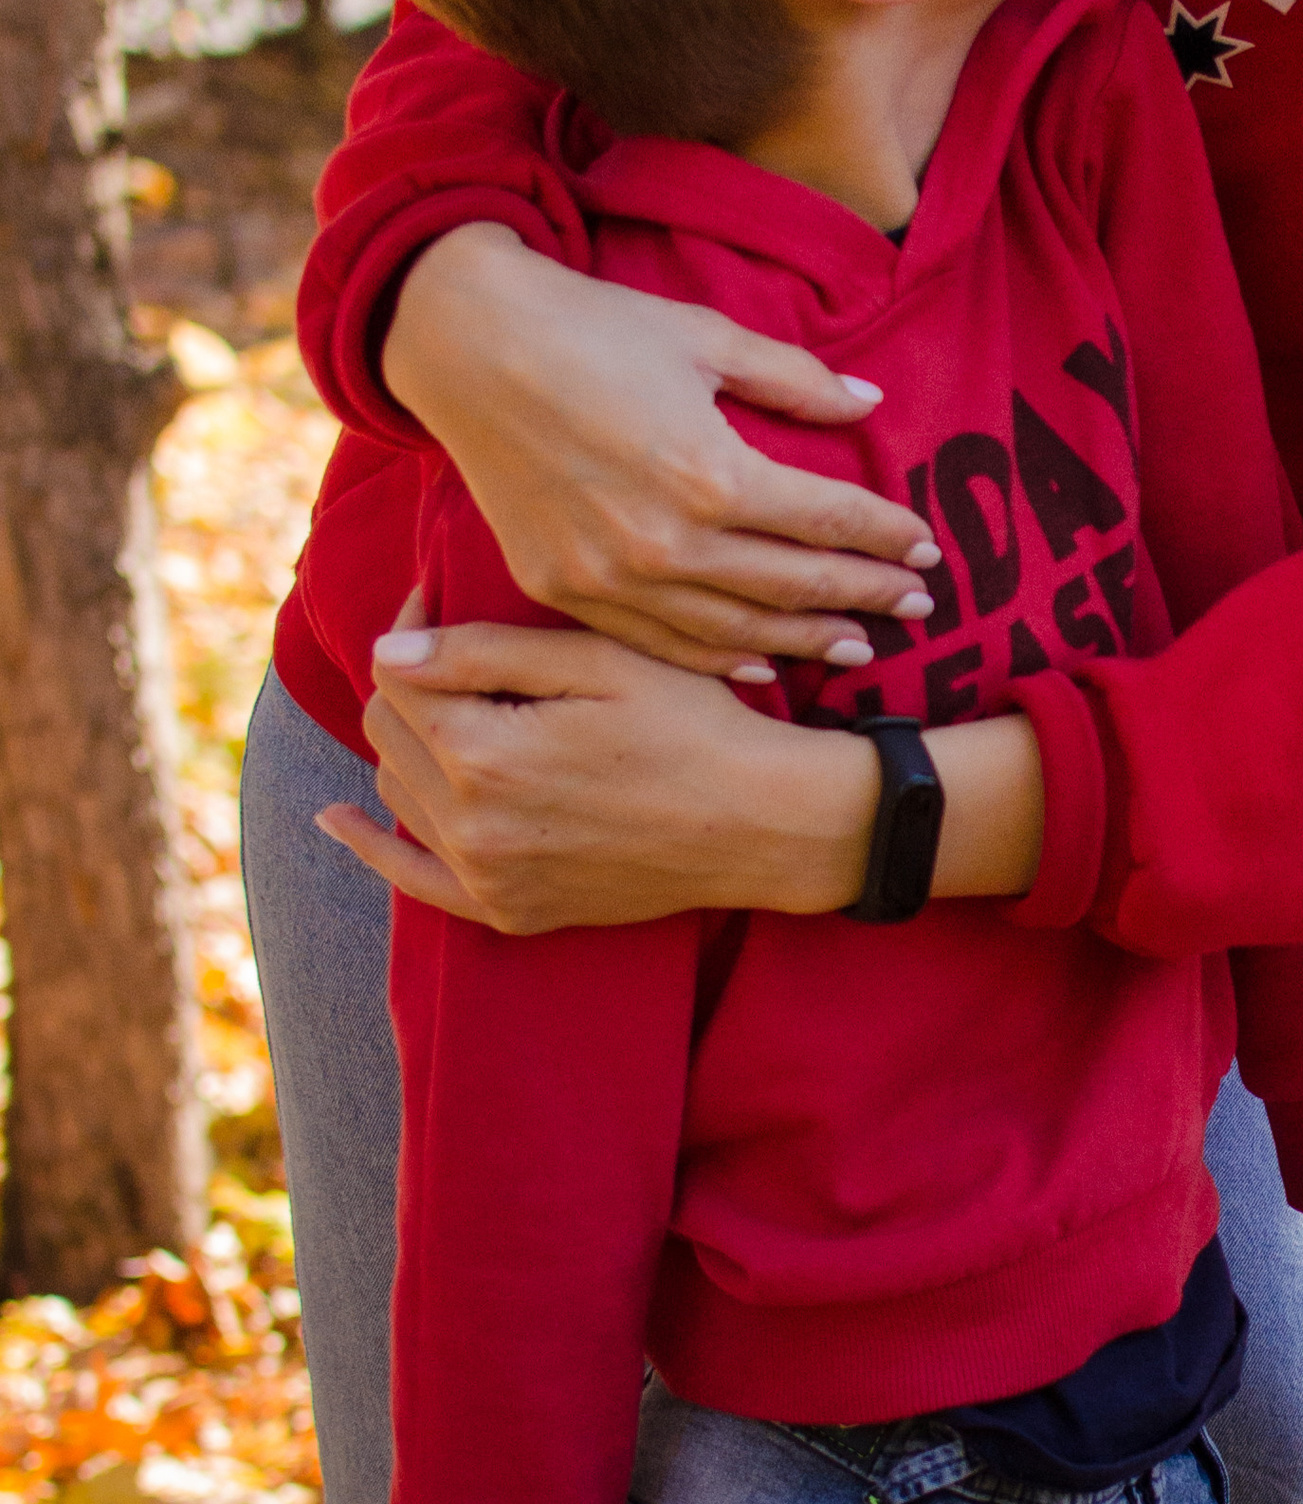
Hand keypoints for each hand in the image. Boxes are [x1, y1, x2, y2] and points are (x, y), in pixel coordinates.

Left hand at [317, 598, 876, 930]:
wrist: (761, 823)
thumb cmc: (695, 725)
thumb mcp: (602, 664)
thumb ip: (487, 653)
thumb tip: (389, 647)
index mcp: (484, 754)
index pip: (399, 675)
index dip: (412, 625)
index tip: (435, 592)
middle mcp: (468, 825)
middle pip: (389, 733)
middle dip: (410, 680)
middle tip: (453, 643)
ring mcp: (485, 877)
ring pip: (398, 791)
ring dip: (409, 742)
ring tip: (453, 703)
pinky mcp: (508, 910)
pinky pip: (412, 880)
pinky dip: (372, 846)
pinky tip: (339, 821)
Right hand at [384, 224, 939, 672]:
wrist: (467, 346)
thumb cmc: (595, 329)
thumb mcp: (708, 338)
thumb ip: (796, 380)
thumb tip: (869, 402)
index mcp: (712, 474)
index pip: (829, 520)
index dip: (887, 537)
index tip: (928, 549)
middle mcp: (666, 542)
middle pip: (795, 585)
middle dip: (867, 595)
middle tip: (918, 605)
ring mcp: (611, 577)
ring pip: (735, 630)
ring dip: (806, 640)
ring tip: (860, 644)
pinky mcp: (564, 590)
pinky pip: (662, 643)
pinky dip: (723, 658)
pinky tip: (765, 663)